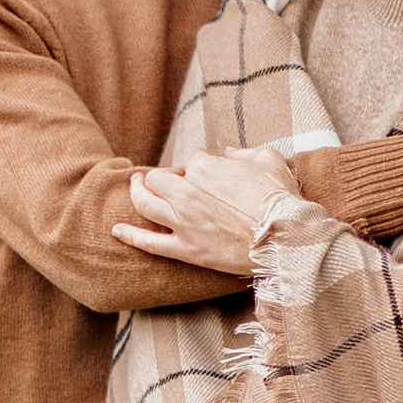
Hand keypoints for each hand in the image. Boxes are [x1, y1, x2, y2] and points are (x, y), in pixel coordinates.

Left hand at [114, 143, 298, 271]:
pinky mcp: (185, 249)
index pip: (191, 160)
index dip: (198, 166)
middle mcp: (188, 192)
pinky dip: (130, 235)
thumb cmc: (282, 200)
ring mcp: (183, 222)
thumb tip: (230, 153)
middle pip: (159, 179)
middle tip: (162, 181)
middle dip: (161, 178)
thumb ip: (245, 153)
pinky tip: (116, 230)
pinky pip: (149, 242)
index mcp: (206, 168)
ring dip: (137, 193)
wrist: (286, 240)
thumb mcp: (270, 161)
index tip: (207, 175)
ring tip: (135, 188)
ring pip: (146, 204)